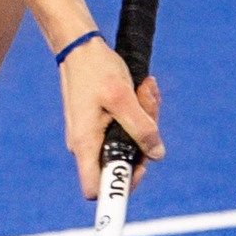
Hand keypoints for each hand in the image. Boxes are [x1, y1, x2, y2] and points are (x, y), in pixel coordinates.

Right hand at [59, 36, 163, 199]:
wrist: (79, 45)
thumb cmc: (95, 68)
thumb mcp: (123, 97)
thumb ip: (141, 128)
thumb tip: (157, 154)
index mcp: (85, 143)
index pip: (96, 189)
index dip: (118, 190)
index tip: (139, 171)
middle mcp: (86, 144)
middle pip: (121, 164)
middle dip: (143, 142)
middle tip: (149, 109)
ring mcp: (93, 134)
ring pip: (127, 144)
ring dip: (144, 121)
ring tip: (146, 90)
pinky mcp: (99, 123)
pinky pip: (125, 129)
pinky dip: (137, 113)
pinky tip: (142, 89)